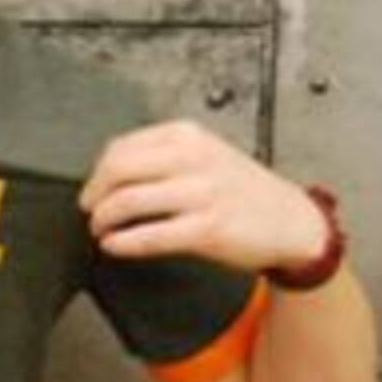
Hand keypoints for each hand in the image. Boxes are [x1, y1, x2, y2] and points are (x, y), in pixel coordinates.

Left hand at [78, 119, 327, 271]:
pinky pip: (150, 235)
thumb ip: (161, 156)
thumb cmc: (242, 190)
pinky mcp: (208, 228)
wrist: (292, 221)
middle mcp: (194, 159)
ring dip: (103, 219)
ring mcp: (202, 194)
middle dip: (94, 193)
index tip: (92, 188)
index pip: (121, 147)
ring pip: (128, 202)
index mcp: (188, 136)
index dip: (98, 172)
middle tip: (89, 209)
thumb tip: (108, 172)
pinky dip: (123, 242)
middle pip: (118, 169)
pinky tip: (114, 245)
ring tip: (100, 229)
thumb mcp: (205, 155)